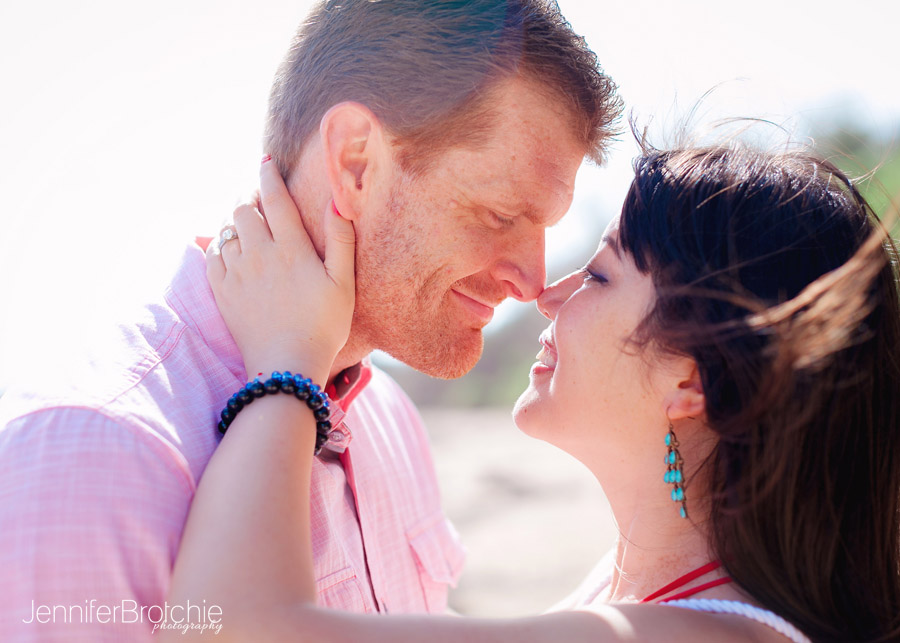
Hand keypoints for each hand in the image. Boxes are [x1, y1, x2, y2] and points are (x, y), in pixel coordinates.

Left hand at [206, 159, 355, 380]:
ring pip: (226, 230)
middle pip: (243, 209)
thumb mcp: (343, 284)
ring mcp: (237, 273)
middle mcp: (259, 254)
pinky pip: (212, 255)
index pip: (274, 198)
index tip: (265, 161)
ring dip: (234, 220)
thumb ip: (340, 240)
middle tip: (258, 198)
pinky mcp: (222, 292)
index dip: (268, 175)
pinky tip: (229, 248)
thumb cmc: (323, 326)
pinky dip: (218, 244)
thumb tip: (338, 201)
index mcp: (291, 248)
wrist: (286, 367)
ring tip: (245, 222)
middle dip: (249, 197)